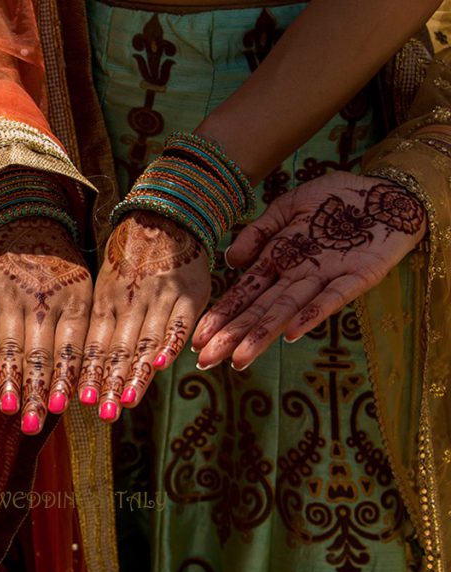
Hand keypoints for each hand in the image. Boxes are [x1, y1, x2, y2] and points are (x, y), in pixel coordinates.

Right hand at [0, 219, 91, 433]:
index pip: (71, 349)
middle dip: (38, 393)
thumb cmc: (59, 267)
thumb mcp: (83, 291)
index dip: (66, 380)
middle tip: (34, 426)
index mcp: (76, 302)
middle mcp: (45, 300)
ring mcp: (13, 295)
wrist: (25, 219)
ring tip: (10, 410)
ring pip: (12, 345)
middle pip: (41, 354)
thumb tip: (84, 383)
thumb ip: (79, 333)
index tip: (63, 409)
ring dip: (11, 381)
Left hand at [80, 211, 208, 419]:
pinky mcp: (189, 294)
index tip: (80, 402)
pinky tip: (162, 366)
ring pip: (145, 341)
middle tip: (102, 414)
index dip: (89, 373)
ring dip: (136, 374)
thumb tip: (85, 365)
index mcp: (106, 300)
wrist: (166, 215)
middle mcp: (130, 301)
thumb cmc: (130, 257)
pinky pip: (178, 323)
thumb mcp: (106, 283)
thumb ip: (102, 322)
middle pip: (118, 349)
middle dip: (109, 384)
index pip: (95, 344)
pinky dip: (170, 345)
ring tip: (127, 403)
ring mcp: (159, 297)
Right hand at [192, 172, 426, 369]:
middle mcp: (298, 275)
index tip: (199, 338)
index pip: (244, 294)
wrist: (391, 192)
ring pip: (288, 310)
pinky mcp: (358, 276)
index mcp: (279, 259)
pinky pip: (333, 298)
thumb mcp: (290, 205)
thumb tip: (231, 259)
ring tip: (240, 359)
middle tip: (207, 361)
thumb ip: (260, 230)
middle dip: (232, 336)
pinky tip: (292, 334)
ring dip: (263, 335)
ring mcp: (326, 278)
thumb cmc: (340, 197)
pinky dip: (313, 315)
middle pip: (259, 310)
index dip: (222, 316)